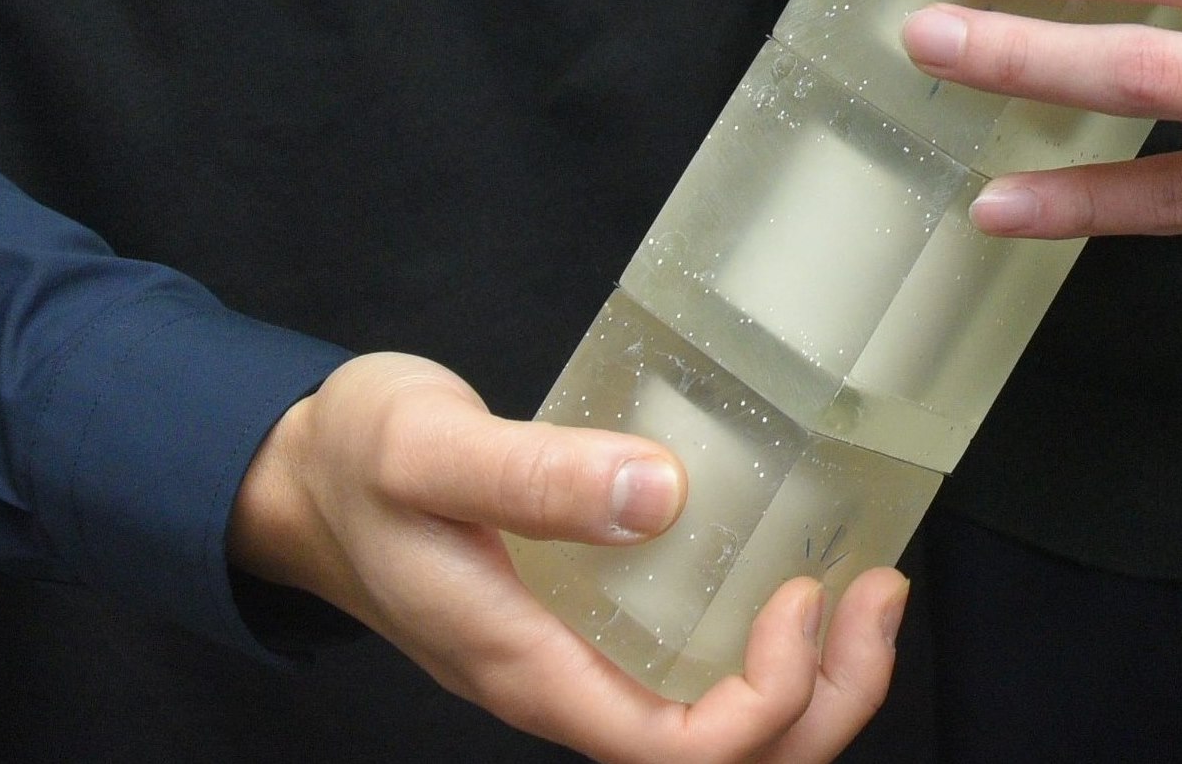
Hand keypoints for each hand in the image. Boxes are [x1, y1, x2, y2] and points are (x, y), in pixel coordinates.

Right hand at [227, 352, 903, 762]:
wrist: (302, 474)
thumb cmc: (358, 462)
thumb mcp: (429, 449)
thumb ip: (534, 476)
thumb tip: (658, 495)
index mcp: (528, 670)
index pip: (672, 753)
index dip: (762, 703)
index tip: (798, 595)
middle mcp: (565, 686)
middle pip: (720, 762)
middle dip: (823, 705)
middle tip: (879, 595)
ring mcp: (584, 662)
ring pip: (723, 730)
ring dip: (816, 684)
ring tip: (871, 593)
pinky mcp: (597, 624)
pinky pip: (703, 672)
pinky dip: (776, 647)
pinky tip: (807, 576)